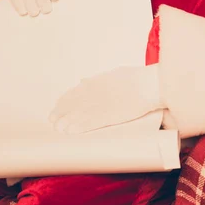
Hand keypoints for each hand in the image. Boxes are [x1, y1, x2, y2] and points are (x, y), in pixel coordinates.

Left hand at [49, 64, 163, 133]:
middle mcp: (98, 91)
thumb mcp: (116, 73)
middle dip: (62, 112)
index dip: (65, 100)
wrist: (151, 84)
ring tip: (59, 128)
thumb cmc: (137, 78)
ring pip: (80, 113)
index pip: (77, 91)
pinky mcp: (112, 114)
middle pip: (75, 103)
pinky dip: (80, 126)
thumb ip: (99, 78)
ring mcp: (104, 103)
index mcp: (99, 81)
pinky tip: (72, 131)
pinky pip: (92, 121)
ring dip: (68, 121)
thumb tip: (84, 80)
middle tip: (53, 120)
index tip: (57, 106)